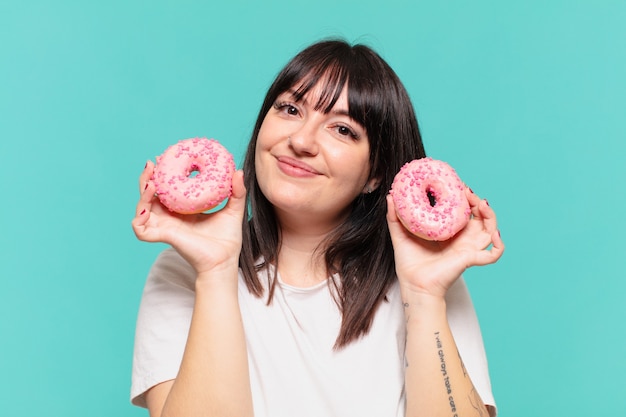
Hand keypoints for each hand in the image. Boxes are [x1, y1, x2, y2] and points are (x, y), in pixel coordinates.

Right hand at [131, 161, 246, 274]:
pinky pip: (140, 229)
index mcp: (182, 210)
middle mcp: (170, 217)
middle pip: (149, 195)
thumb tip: (238, 172)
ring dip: (142, 194)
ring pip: (142, 209)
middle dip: (146, 178)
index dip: (162, 174)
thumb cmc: (227, 239)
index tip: (164, 158)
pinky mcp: (163, 236)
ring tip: (151, 182)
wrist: (224, 261)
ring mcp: (165, 227)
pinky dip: (138, 219)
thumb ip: (237, 192)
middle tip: (152, 164)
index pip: (166, 189)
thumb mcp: (233, 210)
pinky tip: (145, 208)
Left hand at [386, 188, 503, 297]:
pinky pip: (492, 255)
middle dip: (478, 202)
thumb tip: (390, 196)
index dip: (464, 197)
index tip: (458, 185)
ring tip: (482, 204)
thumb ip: (395, 216)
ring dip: (491, 216)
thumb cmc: (409, 263)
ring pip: (490, 230)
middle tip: (467, 192)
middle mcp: (462, 239)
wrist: (413, 285)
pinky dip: (499, 246)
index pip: (463, 210)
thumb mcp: (401, 234)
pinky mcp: (470, 259)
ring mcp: (468, 249)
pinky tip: (495, 235)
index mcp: (450, 231)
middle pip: (480, 217)